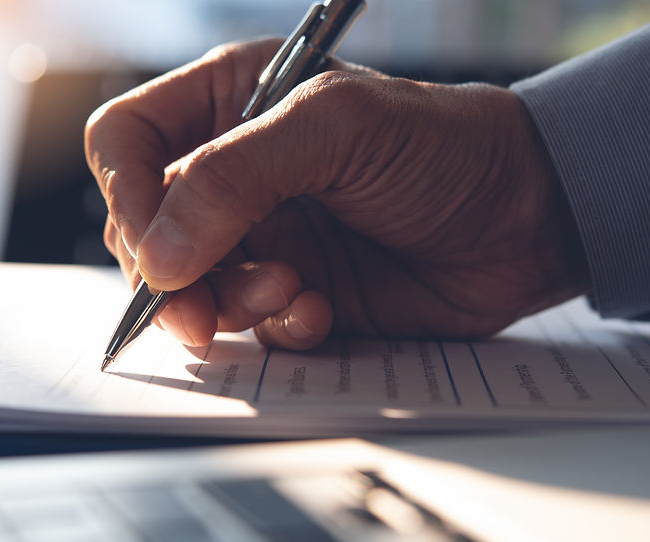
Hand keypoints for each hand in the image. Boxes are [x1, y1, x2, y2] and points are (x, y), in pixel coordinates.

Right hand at [85, 39, 588, 349]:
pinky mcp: (296, 293)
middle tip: (205, 300)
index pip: (127, 143)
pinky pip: (250, 328)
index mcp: (231, 105)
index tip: (154, 243)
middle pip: (146, 230)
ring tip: (292, 288)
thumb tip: (158, 252)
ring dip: (230, 302)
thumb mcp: (335, 129)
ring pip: (190, 289)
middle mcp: (236, 174)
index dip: (125, 192)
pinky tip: (321, 310)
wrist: (524, 219)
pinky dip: (278, 328)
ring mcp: (263, 238)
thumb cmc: (443, 145)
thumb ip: (234, 177)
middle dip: (173, 271)